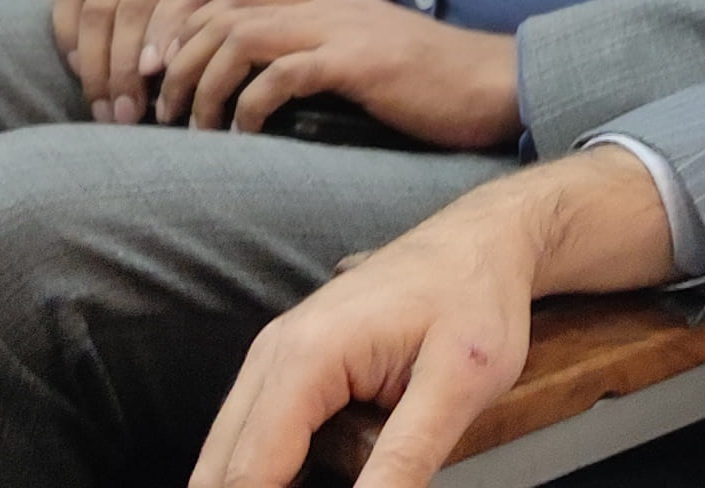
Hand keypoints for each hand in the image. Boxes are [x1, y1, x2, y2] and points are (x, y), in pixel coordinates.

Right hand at [54, 0, 295, 125]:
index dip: (168, 35)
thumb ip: (264, 27)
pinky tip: (79, 69)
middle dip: (126, 65)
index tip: (158, 77)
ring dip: (95, 61)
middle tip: (126, 114)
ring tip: (104, 107)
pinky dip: (68, 33)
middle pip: (135, 4)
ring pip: (99, 3)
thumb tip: (260, 86)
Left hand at [154, 0, 519, 149]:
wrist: (497, 84)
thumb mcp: (372, 60)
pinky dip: (249, 104)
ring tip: (193, 125)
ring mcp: (343, 29)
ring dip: (204, 82)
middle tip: (163, 106)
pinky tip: (244, 132)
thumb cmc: (438, 85)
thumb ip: (326, 59)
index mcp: (331, 0)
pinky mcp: (357, 62)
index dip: (191, 29)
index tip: (169, 74)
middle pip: (224, 11)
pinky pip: (280, 75)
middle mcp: (330, 4)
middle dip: (181, 58)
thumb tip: (272, 93)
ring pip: (240, 37)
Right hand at [192, 149, 676, 487]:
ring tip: (340, 470)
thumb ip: (406, 459)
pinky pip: (256, 434)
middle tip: (334, 483)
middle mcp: (273, 354)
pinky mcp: (289, 366)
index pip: (252, 471)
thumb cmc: (475, 298)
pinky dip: (274, 469)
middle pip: (223, 466)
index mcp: (306, 358)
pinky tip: (310, 477)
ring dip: (265, 481)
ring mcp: (275, 356)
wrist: (482, 240)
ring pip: (232, 453)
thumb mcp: (460, 387)